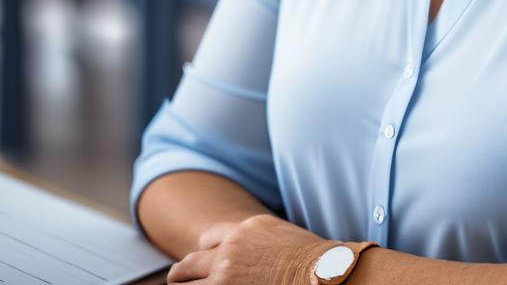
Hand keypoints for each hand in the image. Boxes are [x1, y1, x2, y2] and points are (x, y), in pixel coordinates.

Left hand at [165, 213, 328, 283]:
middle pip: (188, 262)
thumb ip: (262, 243)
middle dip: (184, 277)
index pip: (209, 239)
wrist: (325, 273)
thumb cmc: (315, 264)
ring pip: (181, 282)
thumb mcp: (286, 240)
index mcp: (248, 227)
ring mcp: (224, 270)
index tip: (209, 269)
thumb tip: (262, 258)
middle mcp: (231, 245)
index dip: (207, 256)